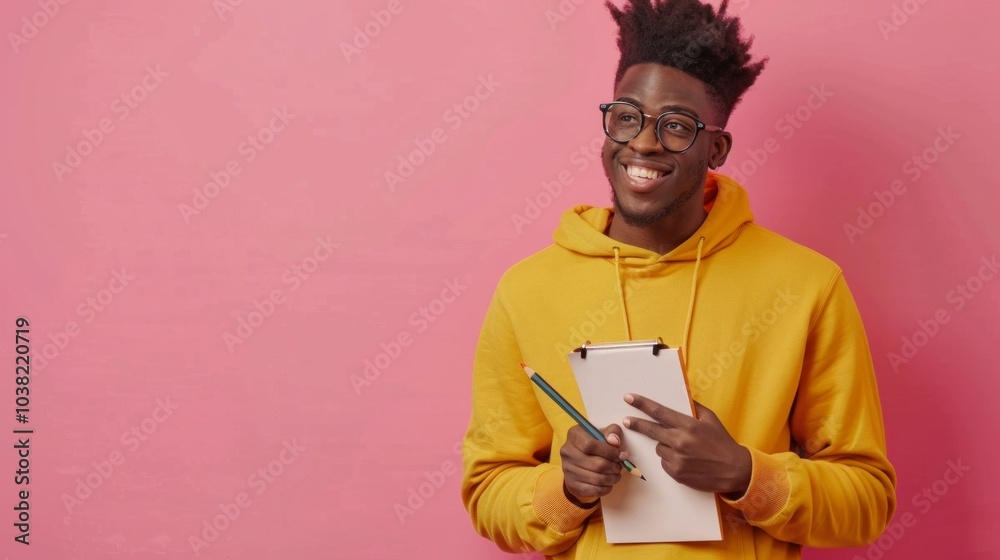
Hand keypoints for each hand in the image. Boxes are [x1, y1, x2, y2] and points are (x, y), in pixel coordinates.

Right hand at [559, 424, 627, 504]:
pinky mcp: (571, 484)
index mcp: (574, 435)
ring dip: (611, 478)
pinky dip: (605, 488)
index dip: (609, 452)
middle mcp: (567, 451)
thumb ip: (612, 432)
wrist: (581, 459)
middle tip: (619, 467)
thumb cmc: (596, 443)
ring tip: (616, 475)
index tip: (622, 455)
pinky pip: (593, 490)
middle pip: (595, 464)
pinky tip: (609, 483)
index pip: (591, 445)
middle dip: (613, 467)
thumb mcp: (604, 433)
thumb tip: (615, 441)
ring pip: (596, 479)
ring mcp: (567, 469)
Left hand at [622, 394, 750, 496]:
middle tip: (626, 421)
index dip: (642, 404)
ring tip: (682, 449)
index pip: (659, 412)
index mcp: (688, 425)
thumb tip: (683, 396)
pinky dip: (670, 460)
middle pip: (651, 430)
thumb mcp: (711, 419)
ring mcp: (677, 459)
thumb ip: (695, 407)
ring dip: (665, 445)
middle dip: (637, 424)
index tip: (629, 398)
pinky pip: (664, 462)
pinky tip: (684, 460)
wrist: (734, 470)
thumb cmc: (723, 443)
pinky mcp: (676, 473)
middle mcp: (680, 441)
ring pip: (658, 447)